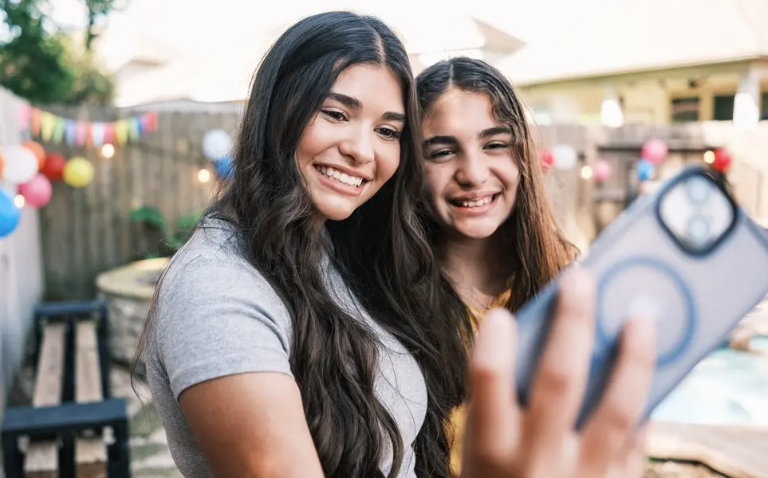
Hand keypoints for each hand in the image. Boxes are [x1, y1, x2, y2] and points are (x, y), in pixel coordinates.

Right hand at [461, 268, 655, 477]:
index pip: (487, 382)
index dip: (494, 343)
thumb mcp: (481, 452)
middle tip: (582, 279)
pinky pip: (639, 438)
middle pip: (560, 379)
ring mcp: (582, 476)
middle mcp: (536, 461)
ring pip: (618, 407)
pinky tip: (652, 365)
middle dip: (573, 323)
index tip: (504, 314)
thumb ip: (501, 404)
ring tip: (642, 315)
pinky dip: (648, 396)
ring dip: (634, 355)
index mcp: (490, 448)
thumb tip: (541, 339)